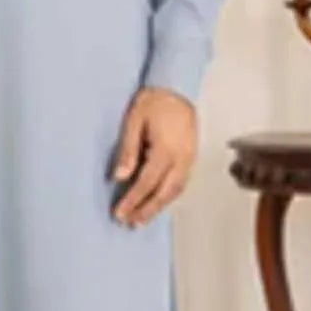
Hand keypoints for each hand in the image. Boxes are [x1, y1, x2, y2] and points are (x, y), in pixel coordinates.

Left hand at [109, 88, 197, 225]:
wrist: (178, 88)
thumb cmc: (153, 100)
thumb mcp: (134, 120)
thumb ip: (128, 150)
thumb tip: (119, 177)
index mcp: (166, 149)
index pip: (147, 182)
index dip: (133, 200)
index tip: (119, 213)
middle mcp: (181, 158)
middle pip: (164, 193)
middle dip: (146, 210)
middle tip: (130, 223)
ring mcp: (189, 158)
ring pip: (175, 191)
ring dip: (158, 207)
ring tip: (141, 219)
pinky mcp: (191, 157)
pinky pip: (181, 183)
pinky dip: (168, 196)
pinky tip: (158, 202)